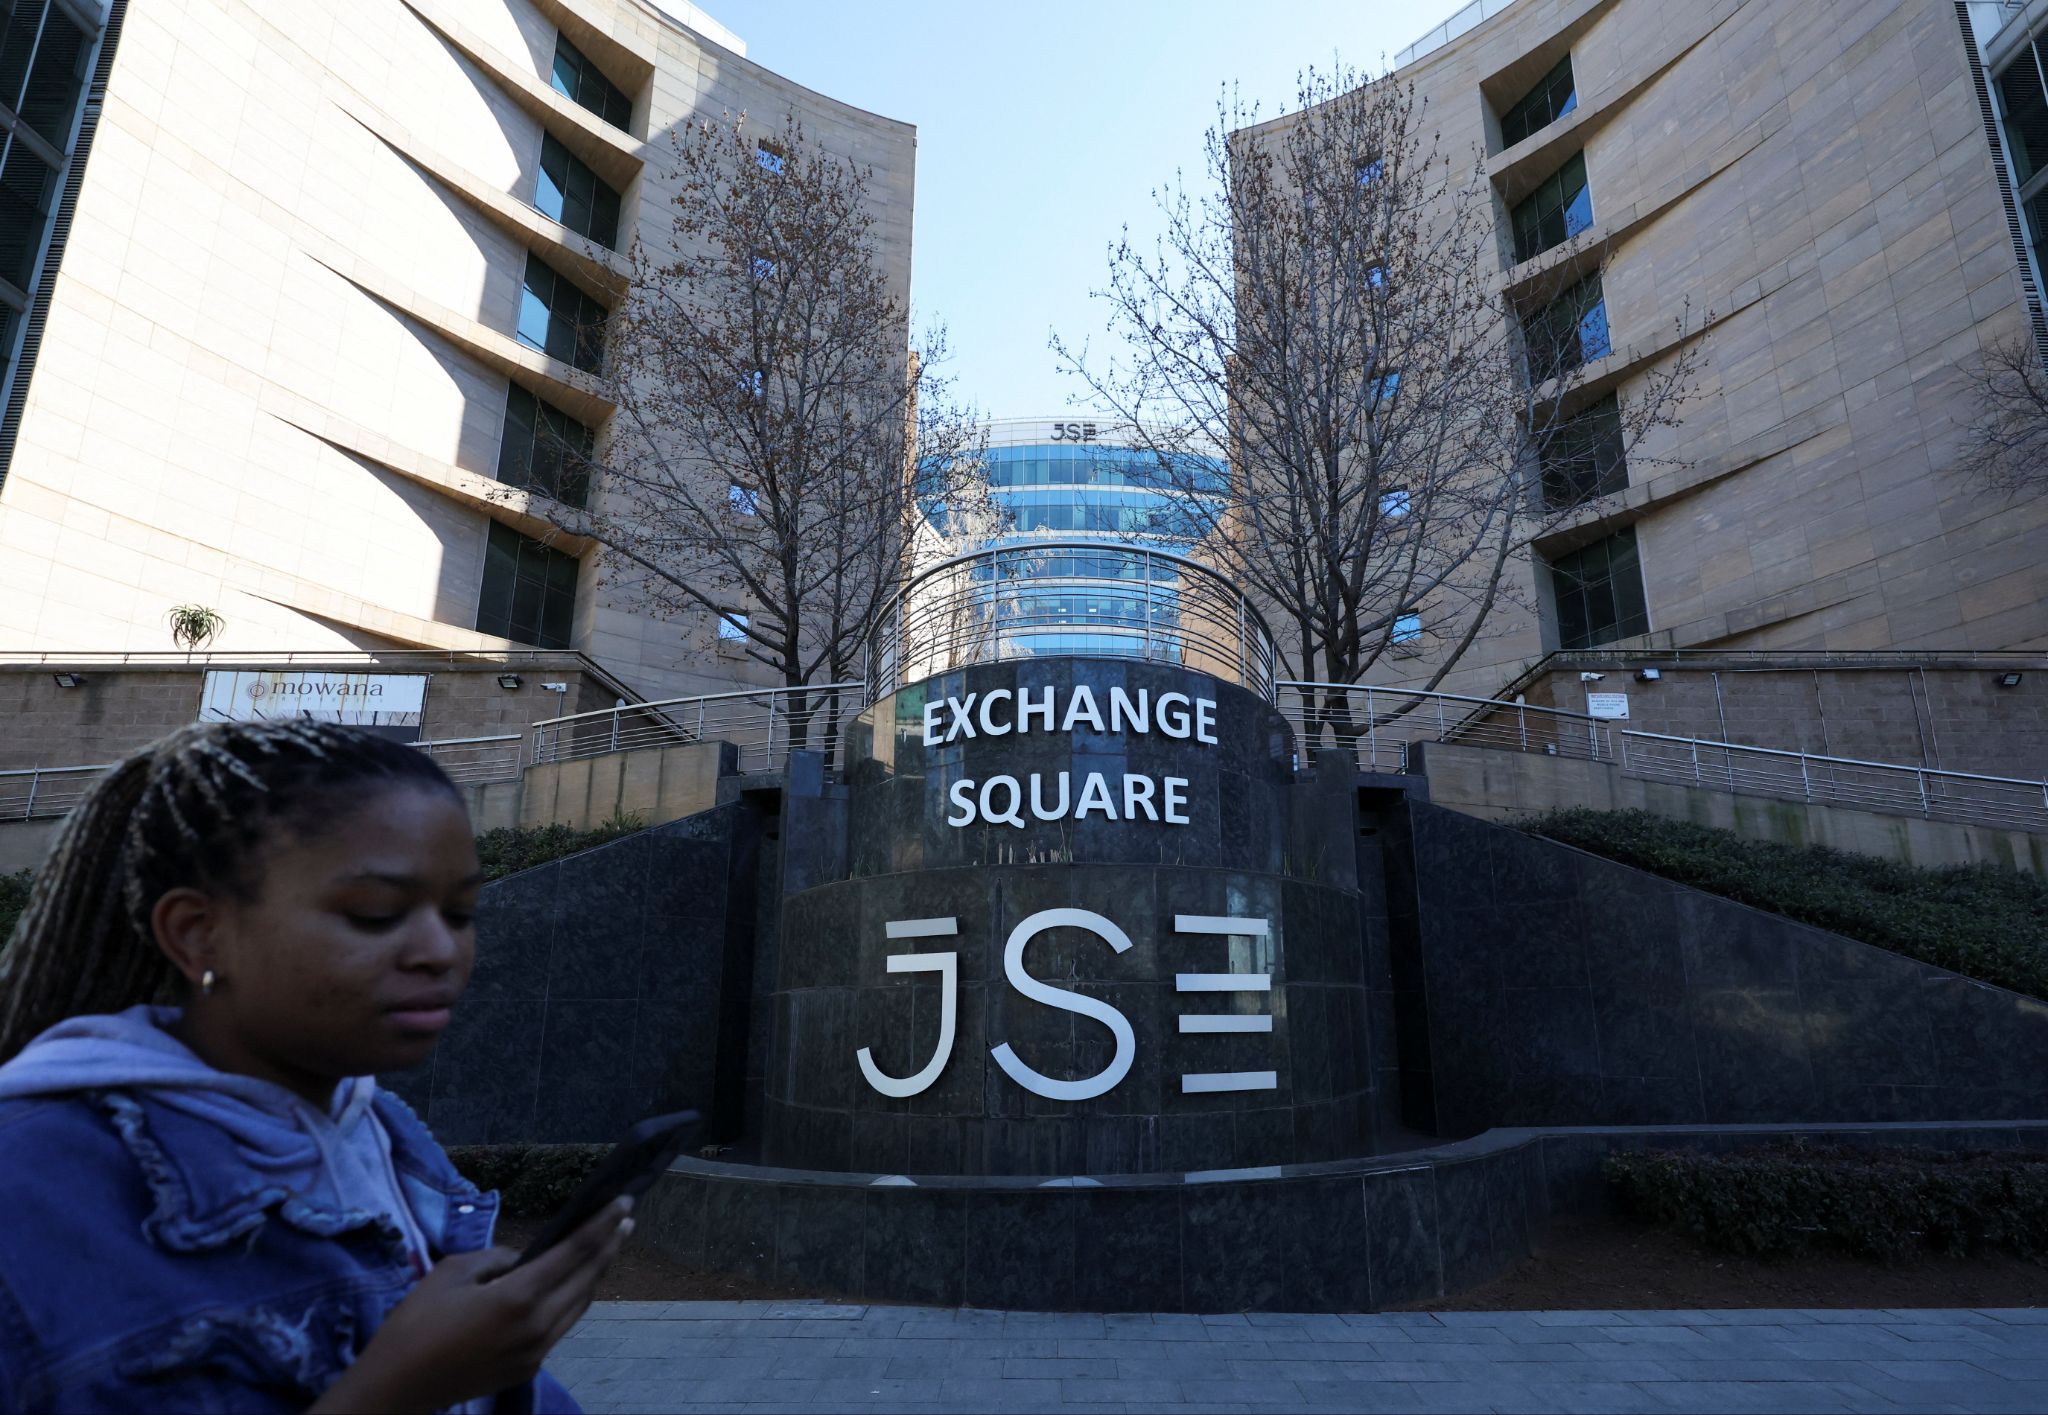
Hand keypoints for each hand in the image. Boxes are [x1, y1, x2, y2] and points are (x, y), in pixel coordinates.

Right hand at [308, 1196, 633, 1413]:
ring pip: (579, 1305)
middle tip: (626, 1218)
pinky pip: (561, 1326)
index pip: (574, 1252)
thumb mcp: (451, 1272)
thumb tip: (521, 1259)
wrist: (395, 1388)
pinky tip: (574, 1284)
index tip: (624, 1203)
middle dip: (609, 1245)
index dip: (602, 1224)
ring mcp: (536, 1352)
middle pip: (586, 1278)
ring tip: (608, 1246)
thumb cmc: (415, 1323)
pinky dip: (573, 1299)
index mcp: (518, 1297)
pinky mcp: (527, 1369)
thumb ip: (495, 1258)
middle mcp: (537, 1326)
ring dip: (595, 1274)